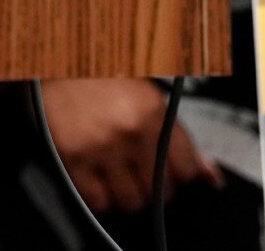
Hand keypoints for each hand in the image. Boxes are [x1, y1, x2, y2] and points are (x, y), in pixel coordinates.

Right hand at [39, 78, 220, 213]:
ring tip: (121, 178)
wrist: (53, 63)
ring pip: (132, 201)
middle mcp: (131, 131)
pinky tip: (99, 180)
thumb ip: (178, 136)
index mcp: (153, 111)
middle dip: (156, 188)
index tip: (173, 174)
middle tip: (144, 173)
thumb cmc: (99, 76)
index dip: (181, 177)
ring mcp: (102, 147)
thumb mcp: (145, 96)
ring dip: (129, 195)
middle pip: (161, 190)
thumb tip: (212, 174)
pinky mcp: (74, 158)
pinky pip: (99, 201)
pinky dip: (102, 198)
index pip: (188, 169)